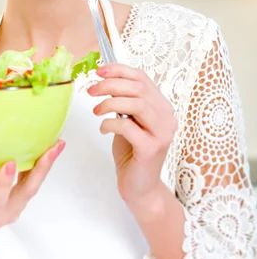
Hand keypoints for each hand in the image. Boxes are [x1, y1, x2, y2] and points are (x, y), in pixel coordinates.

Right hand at [0, 140, 64, 250]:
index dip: (5, 182)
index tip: (11, 163)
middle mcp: (6, 211)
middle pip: (28, 190)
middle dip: (42, 168)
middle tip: (54, 147)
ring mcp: (16, 207)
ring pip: (35, 186)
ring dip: (47, 165)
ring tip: (58, 144)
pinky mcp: (20, 202)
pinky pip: (33, 184)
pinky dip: (41, 168)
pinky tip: (48, 149)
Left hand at [88, 64, 176, 206]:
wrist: (140, 187)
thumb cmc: (132, 152)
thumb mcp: (128, 120)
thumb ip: (124, 101)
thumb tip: (106, 80)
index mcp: (162, 106)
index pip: (143, 78)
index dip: (119, 71)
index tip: (99, 71)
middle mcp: (167, 117)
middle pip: (139, 89)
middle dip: (110, 85)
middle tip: (91, 91)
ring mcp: (162, 133)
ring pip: (137, 104)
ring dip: (110, 102)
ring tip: (96, 110)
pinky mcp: (151, 149)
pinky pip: (128, 127)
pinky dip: (111, 123)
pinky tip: (103, 128)